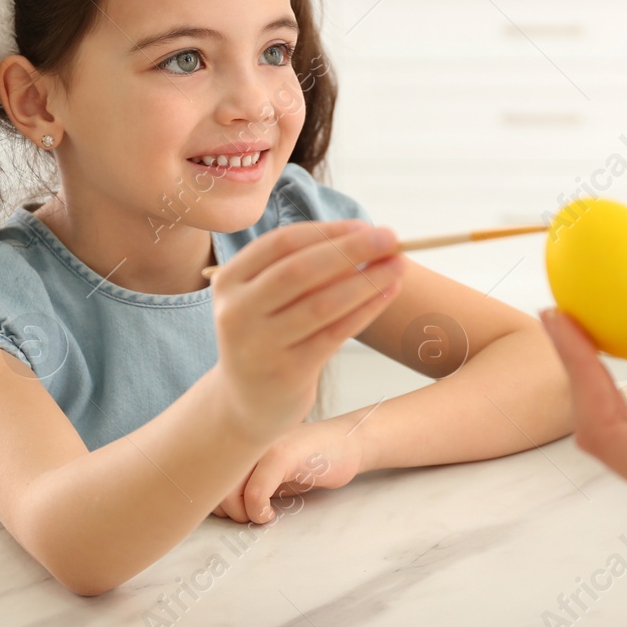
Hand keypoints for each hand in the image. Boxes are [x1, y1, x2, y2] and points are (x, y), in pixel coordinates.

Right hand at [209, 219, 406, 442]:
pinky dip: (365, 310)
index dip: (326, 231)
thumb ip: (301, 268)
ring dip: (366, 281)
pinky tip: (388, 294)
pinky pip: (334, 334)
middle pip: (300, 270)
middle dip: (351, 250)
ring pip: (322, 304)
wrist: (245, 401)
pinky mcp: (286, 373)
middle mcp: (237, 311)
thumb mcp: (265, 297)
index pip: (281, 243)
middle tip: (390, 238)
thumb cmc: (267, 334)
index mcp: (228, 280)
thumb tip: (366, 238)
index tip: (365, 225)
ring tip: (398, 265)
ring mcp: (259, 345)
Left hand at [209, 418, 364, 523]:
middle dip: (222, 509)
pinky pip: (254, 491)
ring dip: (240, 512)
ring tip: (258, 515)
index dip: (208, 498)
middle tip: (244, 517)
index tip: (229, 511)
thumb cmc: (305, 460)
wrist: (348, 444)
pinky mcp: (283, 454)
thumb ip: (241, 478)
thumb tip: (212, 504)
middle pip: (209, 480)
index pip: (201, 469)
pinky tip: (269, 514)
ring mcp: (264, 443)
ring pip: (228, 488)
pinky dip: (257, 511)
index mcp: (237, 438)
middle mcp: (245, 436)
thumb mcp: (268, 468)